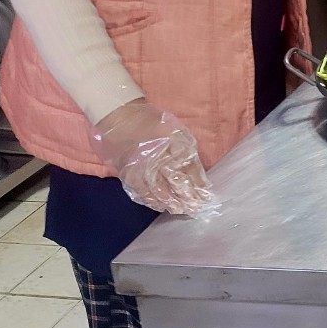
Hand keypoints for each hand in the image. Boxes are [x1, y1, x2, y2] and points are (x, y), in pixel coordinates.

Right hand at [90, 100, 214, 214]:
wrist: (121, 117)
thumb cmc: (153, 123)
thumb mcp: (177, 132)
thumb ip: (187, 152)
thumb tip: (198, 175)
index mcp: (175, 143)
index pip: (191, 169)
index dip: (199, 184)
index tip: (206, 196)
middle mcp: (159, 156)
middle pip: (177, 182)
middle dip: (188, 197)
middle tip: (196, 208)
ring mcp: (142, 166)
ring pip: (159, 190)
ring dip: (171, 202)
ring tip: (180, 210)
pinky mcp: (128, 173)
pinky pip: (141, 191)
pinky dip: (152, 200)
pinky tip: (160, 206)